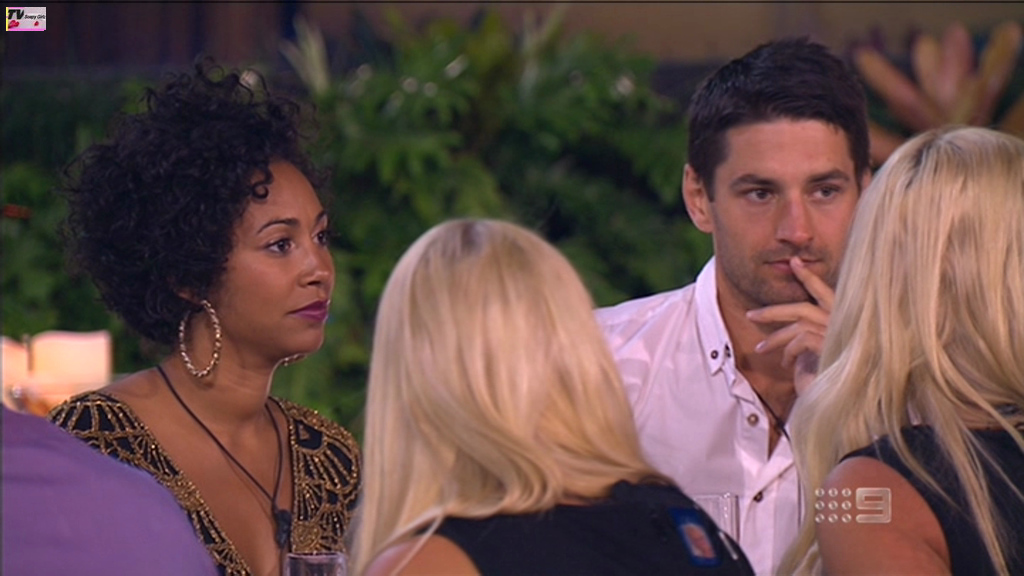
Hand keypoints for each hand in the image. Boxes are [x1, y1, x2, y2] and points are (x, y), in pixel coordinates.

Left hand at [746, 256, 833, 394]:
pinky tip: (783, 363)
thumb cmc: (830, 382)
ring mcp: (841, 333)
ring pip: (799, 322)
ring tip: (759, 348)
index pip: (827, 293)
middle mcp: (846, 324)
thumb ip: (809, 338)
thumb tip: (791, 332)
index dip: (810, 277)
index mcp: (845, 322)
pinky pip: (801, 338)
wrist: (846, 407)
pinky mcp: (834, 345)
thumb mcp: (816, 356)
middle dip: (774, 309)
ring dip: (775, 336)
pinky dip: (788, 349)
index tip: (795, 262)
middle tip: (750, 314)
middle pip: (804, 306)